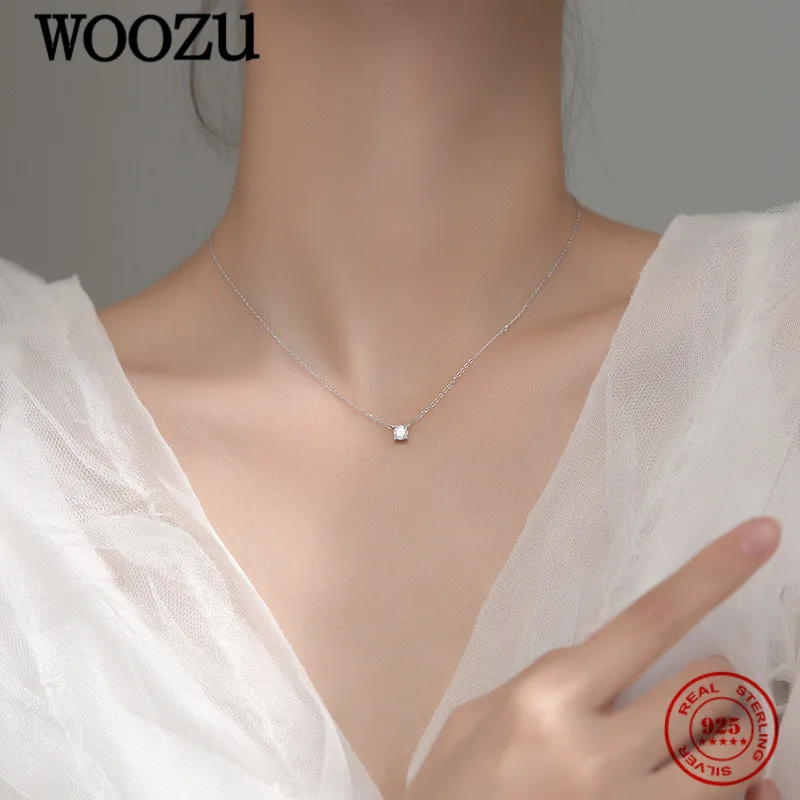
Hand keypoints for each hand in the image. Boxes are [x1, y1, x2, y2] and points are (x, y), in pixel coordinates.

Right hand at [399, 516, 782, 799]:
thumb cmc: (453, 790)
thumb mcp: (478, 717)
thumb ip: (546, 681)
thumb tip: (612, 662)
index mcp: (547, 698)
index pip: (649, 621)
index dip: (712, 574)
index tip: (762, 535)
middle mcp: (594, 753)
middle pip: (710, 689)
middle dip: (722, 682)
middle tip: (705, 691)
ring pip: (736, 763)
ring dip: (735, 741)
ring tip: (710, 742)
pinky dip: (741, 795)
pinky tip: (730, 788)